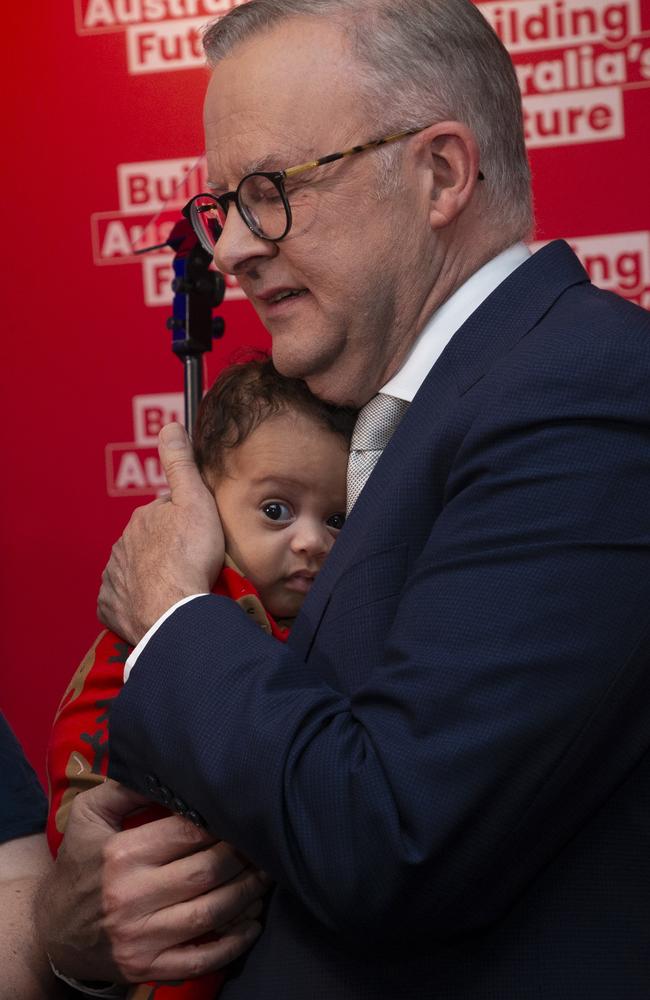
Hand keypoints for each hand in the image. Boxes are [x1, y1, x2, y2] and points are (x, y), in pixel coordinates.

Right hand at [38, 780, 269, 983]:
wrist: (49, 931)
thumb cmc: (78, 864)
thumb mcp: (88, 816)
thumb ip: (125, 787)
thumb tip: (167, 764)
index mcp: (121, 854)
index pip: (188, 833)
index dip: (222, 824)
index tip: (242, 815)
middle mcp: (131, 897)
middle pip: (206, 872)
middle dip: (243, 856)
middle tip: (265, 844)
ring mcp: (140, 937)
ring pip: (210, 913)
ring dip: (247, 894)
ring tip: (266, 877)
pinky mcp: (146, 968)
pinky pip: (199, 960)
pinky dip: (232, 945)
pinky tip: (252, 925)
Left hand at [98, 422, 223, 644]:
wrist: (175, 612)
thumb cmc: (190, 558)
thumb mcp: (195, 502)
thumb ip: (181, 465)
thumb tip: (170, 427)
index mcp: (142, 519)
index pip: (164, 513)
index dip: (185, 522)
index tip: (201, 536)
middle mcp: (122, 546)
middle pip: (148, 542)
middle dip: (166, 549)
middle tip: (194, 564)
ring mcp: (115, 578)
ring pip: (135, 570)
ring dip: (153, 575)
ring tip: (179, 587)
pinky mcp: (113, 607)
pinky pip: (124, 600)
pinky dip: (138, 601)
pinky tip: (157, 604)